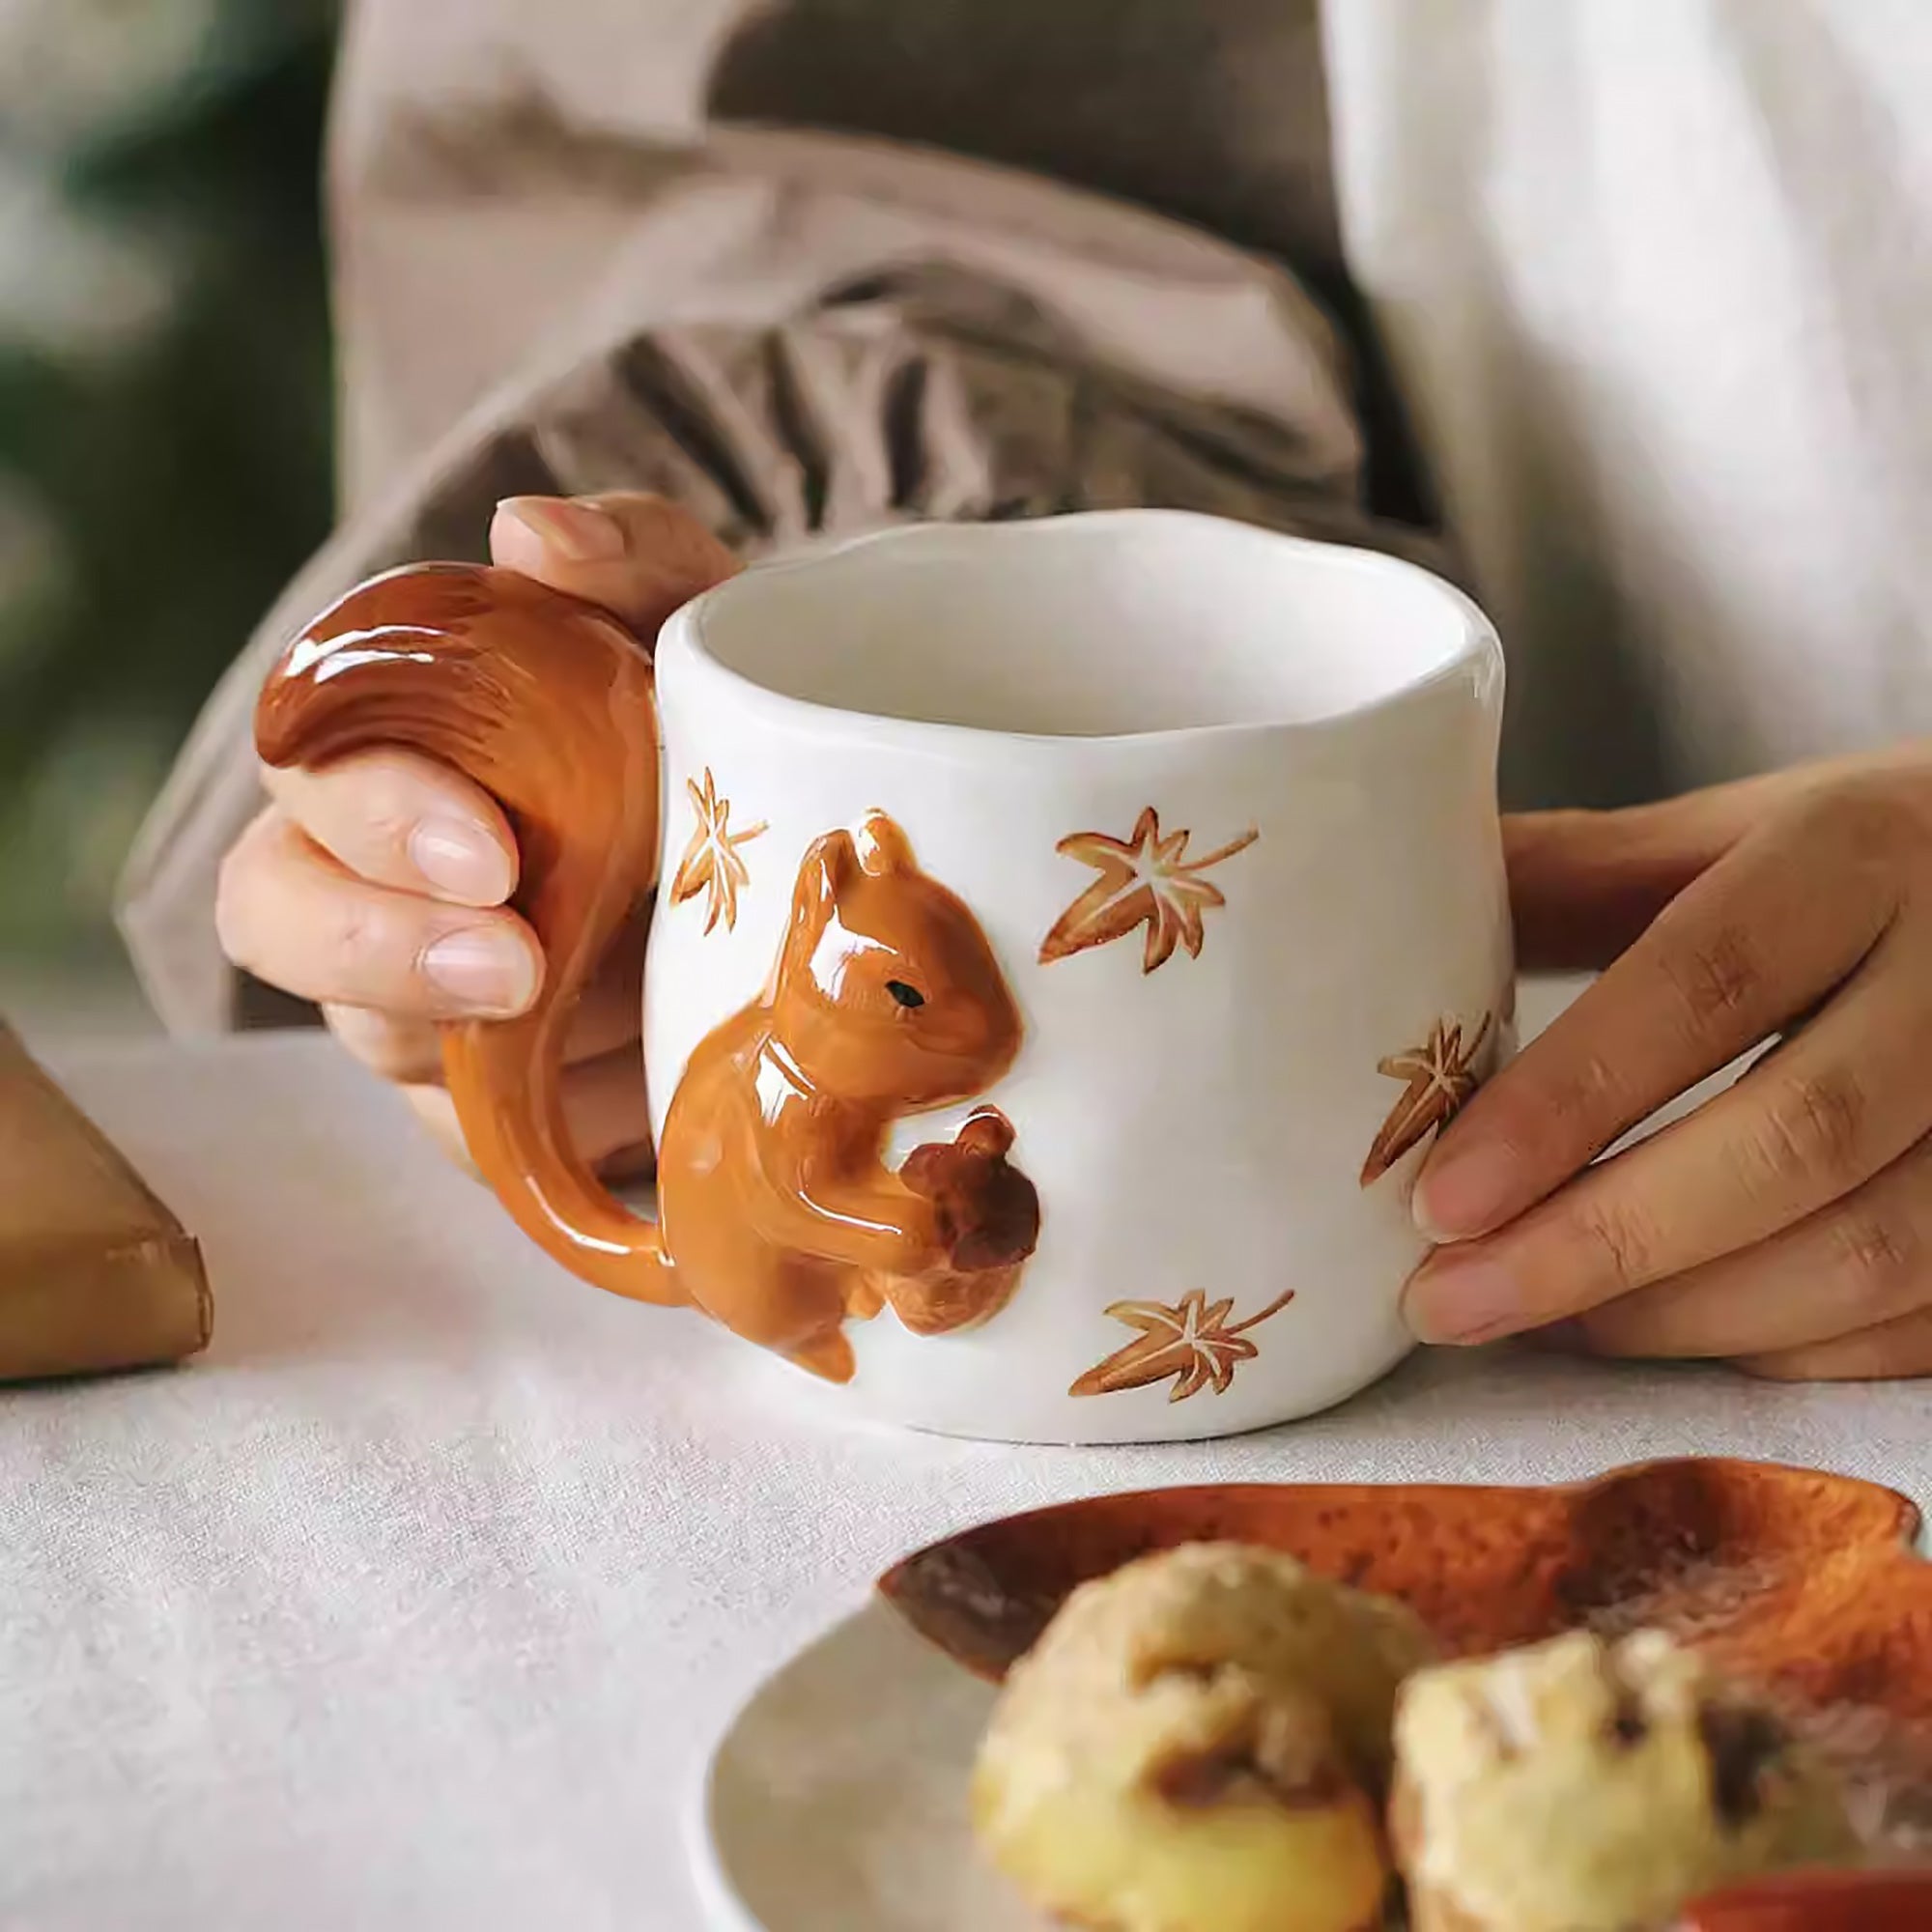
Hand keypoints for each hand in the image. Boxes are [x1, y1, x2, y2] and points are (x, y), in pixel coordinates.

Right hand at [217, 493, 736, 1175]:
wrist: (804, 868)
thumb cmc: (722, 729)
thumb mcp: (714, 638)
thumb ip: (638, 563)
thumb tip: (531, 529)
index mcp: (400, 736)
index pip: (309, 762)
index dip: (375, 814)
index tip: (491, 857)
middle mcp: (374, 866)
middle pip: (279, 915)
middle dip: (381, 951)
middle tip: (519, 969)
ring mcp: (419, 994)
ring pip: (383, 1044)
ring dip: (501, 1041)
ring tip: (633, 1024)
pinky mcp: (479, 1103)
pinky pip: (476, 1143)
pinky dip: (562, 1124)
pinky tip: (654, 1094)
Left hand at [1404, 744, 1931, 1380]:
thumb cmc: (1876, 856)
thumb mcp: (1740, 829)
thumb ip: (1579, 874)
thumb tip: (1383, 908)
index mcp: (1860, 852)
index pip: (1702, 983)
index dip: (1563, 1104)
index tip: (1438, 1201)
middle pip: (1790, 1142)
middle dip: (1598, 1244)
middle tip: (1449, 1299)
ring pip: (1869, 1253)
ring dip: (1681, 1315)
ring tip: (1534, 1319)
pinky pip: (1923, 1316)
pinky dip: (1781, 1346)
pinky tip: (1667, 1331)